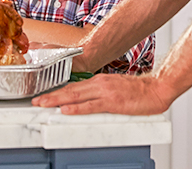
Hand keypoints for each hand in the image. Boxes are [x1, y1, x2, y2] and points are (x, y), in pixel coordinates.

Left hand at [31, 73, 173, 115]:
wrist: (156, 89)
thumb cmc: (138, 91)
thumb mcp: (114, 89)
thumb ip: (99, 93)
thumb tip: (86, 100)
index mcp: (98, 81)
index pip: (73, 86)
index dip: (57, 91)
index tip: (43, 95)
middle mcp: (99, 84)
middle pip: (69, 90)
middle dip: (51, 95)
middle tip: (36, 100)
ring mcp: (105, 92)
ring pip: (75, 96)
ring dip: (57, 100)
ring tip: (43, 104)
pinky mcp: (112, 102)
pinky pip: (90, 106)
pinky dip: (76, 108)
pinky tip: (66, 110)